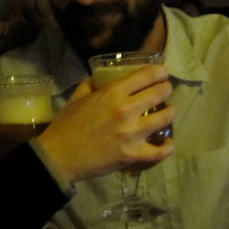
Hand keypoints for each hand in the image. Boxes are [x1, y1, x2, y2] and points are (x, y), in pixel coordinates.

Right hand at [34, 65, 174, 182]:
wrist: (58, 156)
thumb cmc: (65, 125)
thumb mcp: (76, 98)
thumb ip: (90, 84)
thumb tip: (98, 77)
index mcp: (112, 93)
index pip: (146, 75)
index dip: (159, 72)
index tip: (163, 73)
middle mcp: (126, 110)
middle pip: (160, 93)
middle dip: (166, 89)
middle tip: (165, 91)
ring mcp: (132, 133)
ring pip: (165, 118)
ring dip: (170, 112)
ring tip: (168, 112)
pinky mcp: (133, 154)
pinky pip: (160, 151)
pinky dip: (168, 146)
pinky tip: (169, 142)